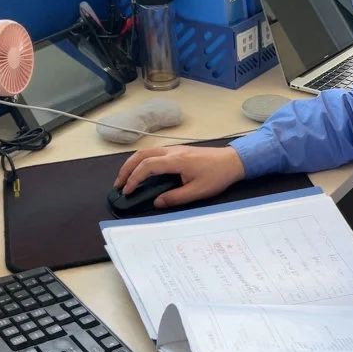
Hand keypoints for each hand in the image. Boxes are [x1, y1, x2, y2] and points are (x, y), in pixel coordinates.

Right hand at [113, 145, 245, 207]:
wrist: (233, 161)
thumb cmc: (218, 175)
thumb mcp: (198, 191)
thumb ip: (175, 198)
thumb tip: (156, 202)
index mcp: (176, 160)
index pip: (147, 166)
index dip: (134, 178)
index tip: (127, 191)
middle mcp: (173, 151)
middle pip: (141, 155)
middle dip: (127, 169)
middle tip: (118, 184)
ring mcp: (175, 149)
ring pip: (146, 151)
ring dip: (133, 163)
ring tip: (125, 178)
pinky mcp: (178, 151)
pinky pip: (154, 152)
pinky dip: (142, 160)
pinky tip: (142, 171)